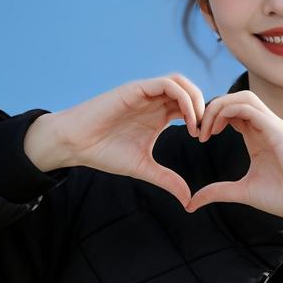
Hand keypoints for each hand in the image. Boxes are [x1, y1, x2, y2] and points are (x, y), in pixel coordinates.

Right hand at [24, 75, 206, 208]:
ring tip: (197, 126)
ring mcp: (145, 92)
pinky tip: (185, 122)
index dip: (203, 119)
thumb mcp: (144, 168)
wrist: (77, 144)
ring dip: (196, 101)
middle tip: (206, 132)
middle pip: (190, 91)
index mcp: (158, 114)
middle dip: (204, 108)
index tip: (204, 139)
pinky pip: (166, 84)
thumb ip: (167, 180)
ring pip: (181, 82)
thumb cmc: (104, 152)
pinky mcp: (136, 89)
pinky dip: (182, 99)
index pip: (190, 106)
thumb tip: (188, 200)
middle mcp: (154, 100)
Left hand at [184, 90, 282, 234]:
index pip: (233, 112)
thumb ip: (217, 192)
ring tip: (205, 129)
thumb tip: (191, 203)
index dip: (212, 118)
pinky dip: (228, 111)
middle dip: (212, 109)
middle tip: (197, 131)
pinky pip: (250, 107)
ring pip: (243, 97)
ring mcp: (274, 125)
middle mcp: (267, 126)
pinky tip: (216, 130)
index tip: (198, 137)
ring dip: (219, 107)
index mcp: (259, 136)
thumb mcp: (243, 192)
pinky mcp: (278, 130)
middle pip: (236, 99)